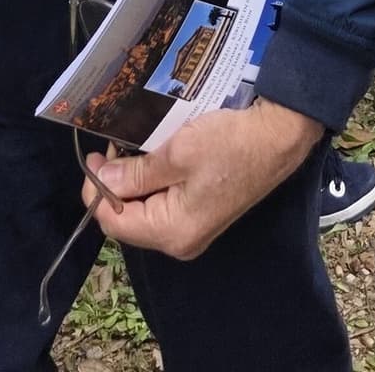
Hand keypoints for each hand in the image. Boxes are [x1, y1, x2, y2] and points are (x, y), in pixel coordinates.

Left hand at [82, 99, 321, 260]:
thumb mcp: (178, 152)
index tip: (94, 155)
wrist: (279, 135)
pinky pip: (164, 204)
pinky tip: (152, 158)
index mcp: (173, 232)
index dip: (97, 190)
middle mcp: (180, 240)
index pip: (115, 221)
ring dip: (133, 182)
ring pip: (145, 210)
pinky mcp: (202, 212)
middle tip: (112, 147)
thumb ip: (136, 174)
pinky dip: (152, 182)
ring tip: (129, 148)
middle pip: (129, 219)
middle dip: (114, 186)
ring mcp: (193, 228)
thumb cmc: (230, 143)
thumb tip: (102, 181)